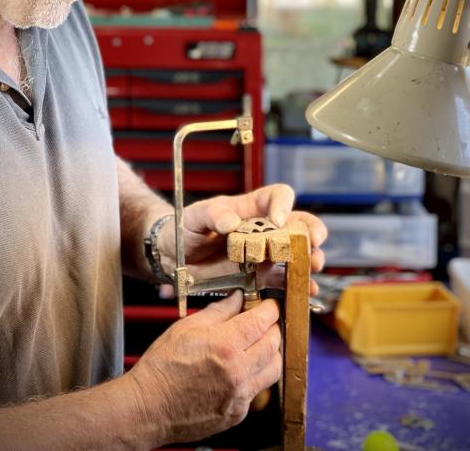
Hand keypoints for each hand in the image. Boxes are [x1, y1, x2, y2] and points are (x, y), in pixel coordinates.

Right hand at [127, 291, 281, 445]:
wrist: (148, 408)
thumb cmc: (161, 369)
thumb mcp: (186, 327)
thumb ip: (218, 311)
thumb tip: (236, 298)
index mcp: (225, 345)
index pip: (262, 321)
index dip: (270, 309)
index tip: (269, 305)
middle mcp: (237, 372)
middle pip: (274, 344)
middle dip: (273, 328)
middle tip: (265, 322)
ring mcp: (239, 395)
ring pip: (273, 369)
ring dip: (271, 353)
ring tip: (259, 344)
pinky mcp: (237, 413)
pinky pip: (258, 390)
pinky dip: (256, 376)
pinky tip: (242, 369)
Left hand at [157, 184, 326, 294]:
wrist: (175, 258)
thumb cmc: (186, 229)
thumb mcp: (194, 217)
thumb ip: (211, 214)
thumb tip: (231, 222)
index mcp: (251, 208)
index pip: (277, 196)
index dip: (283, 204)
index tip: (278, 220)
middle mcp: (264, 229)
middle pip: (298, 224)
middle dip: (311, 232)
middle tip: (314, 243)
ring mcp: (265, 254)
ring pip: (297, 253)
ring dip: (309, 259)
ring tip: (312, 267)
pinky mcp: (261, 277)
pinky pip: (284, 281)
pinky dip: (296, 287)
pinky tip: (303, 292)